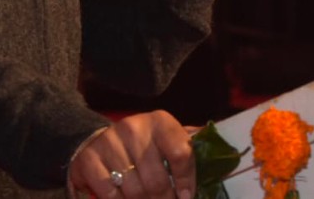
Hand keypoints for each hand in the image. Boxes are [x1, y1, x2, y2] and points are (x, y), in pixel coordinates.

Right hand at [69, 111, 193, 198]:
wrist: (99, 141)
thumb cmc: (143, 145)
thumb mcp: (166, 140)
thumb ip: (187, 149)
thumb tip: (222, 157)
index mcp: (160, 122)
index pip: (181, 154)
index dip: (186, 181)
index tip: (186, 197)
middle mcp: (134, 127)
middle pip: (157, 180)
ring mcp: (110, 142)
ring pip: (135, 191)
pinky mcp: (90, 159)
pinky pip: (111, 195)